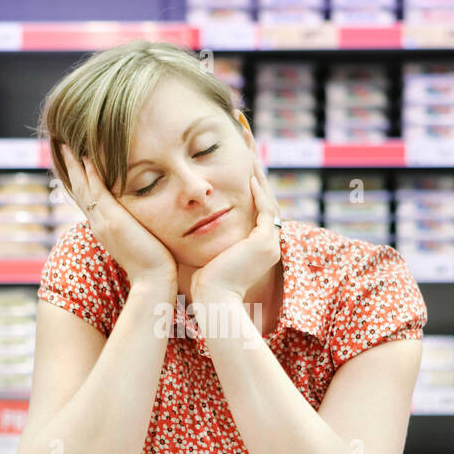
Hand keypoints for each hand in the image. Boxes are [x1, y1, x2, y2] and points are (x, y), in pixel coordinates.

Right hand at [59, 143, 176, 287]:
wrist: (153, 279)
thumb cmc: (152, 263)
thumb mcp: (138, 241)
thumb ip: (134, 228)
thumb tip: (140, 221)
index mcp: (104, 228)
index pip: (88, 199)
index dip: (80, 180)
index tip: (75, 163)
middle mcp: (98, 224)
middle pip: (79, 191)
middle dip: (71, 168)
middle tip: (62, 147)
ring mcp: (103, 222)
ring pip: (83, 188)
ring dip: (75, 166)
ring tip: (67, 146)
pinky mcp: (112, 220)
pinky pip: (97, 191)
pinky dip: (91, 174)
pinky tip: (86, 156)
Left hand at [189, 151, 280, 301]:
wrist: (213, 301)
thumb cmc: (203, 284)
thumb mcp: (205, 253)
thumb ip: (202, 237)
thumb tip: (183, 222)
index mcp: (257, 249)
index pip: (256, 211)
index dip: (250, 189)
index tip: (239, 169)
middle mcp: (268, 245)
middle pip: (265, 202)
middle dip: (257, 177)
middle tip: (250, 152)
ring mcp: (270, 244)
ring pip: (269, 202)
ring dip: (259, 178)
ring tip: (251, 155)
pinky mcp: (265, 243)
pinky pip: (266, 211)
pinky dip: (258, 193)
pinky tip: (249, 177)